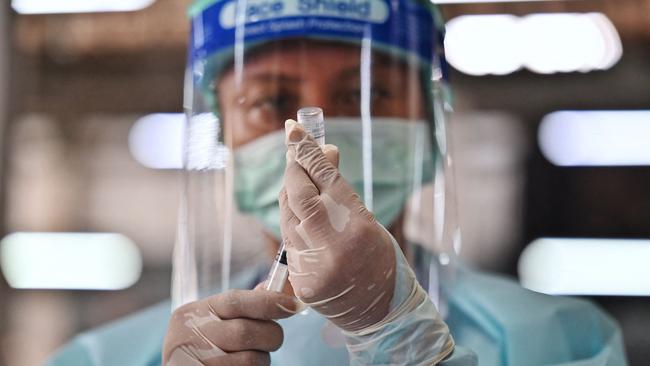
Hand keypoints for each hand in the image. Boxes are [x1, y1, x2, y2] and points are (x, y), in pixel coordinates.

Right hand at [163, 287, 297, 365]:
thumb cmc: (200, 343)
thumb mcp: (210, 320)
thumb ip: (240, 306)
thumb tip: (276, 291)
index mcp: (191, 314)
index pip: (235, 301)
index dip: (268, 301)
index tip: (293, 305)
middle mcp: (188, 337)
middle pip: (245, 331)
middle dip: (271, 334)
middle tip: (273, 337)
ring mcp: (196, 362)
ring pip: (250, 359)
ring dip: (262, 357)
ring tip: (253, 355)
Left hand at [280, 119, 396, 331]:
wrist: (380, 312)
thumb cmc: (380, 260)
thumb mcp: (369, 221)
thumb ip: (341, 191)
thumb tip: (324, 152)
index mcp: (359, 228)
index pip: (326, 181)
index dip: (308, 153)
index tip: (294, 129)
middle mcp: (334, 246)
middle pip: (301, 196)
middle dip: (294, 167)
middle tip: (292, 145)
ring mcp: (314, 266)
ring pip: (289, 215)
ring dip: (290, 191)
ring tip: (297, 175)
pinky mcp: (300, 280)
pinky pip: (289, 238)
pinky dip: (291, 218)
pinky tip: (296, 207)